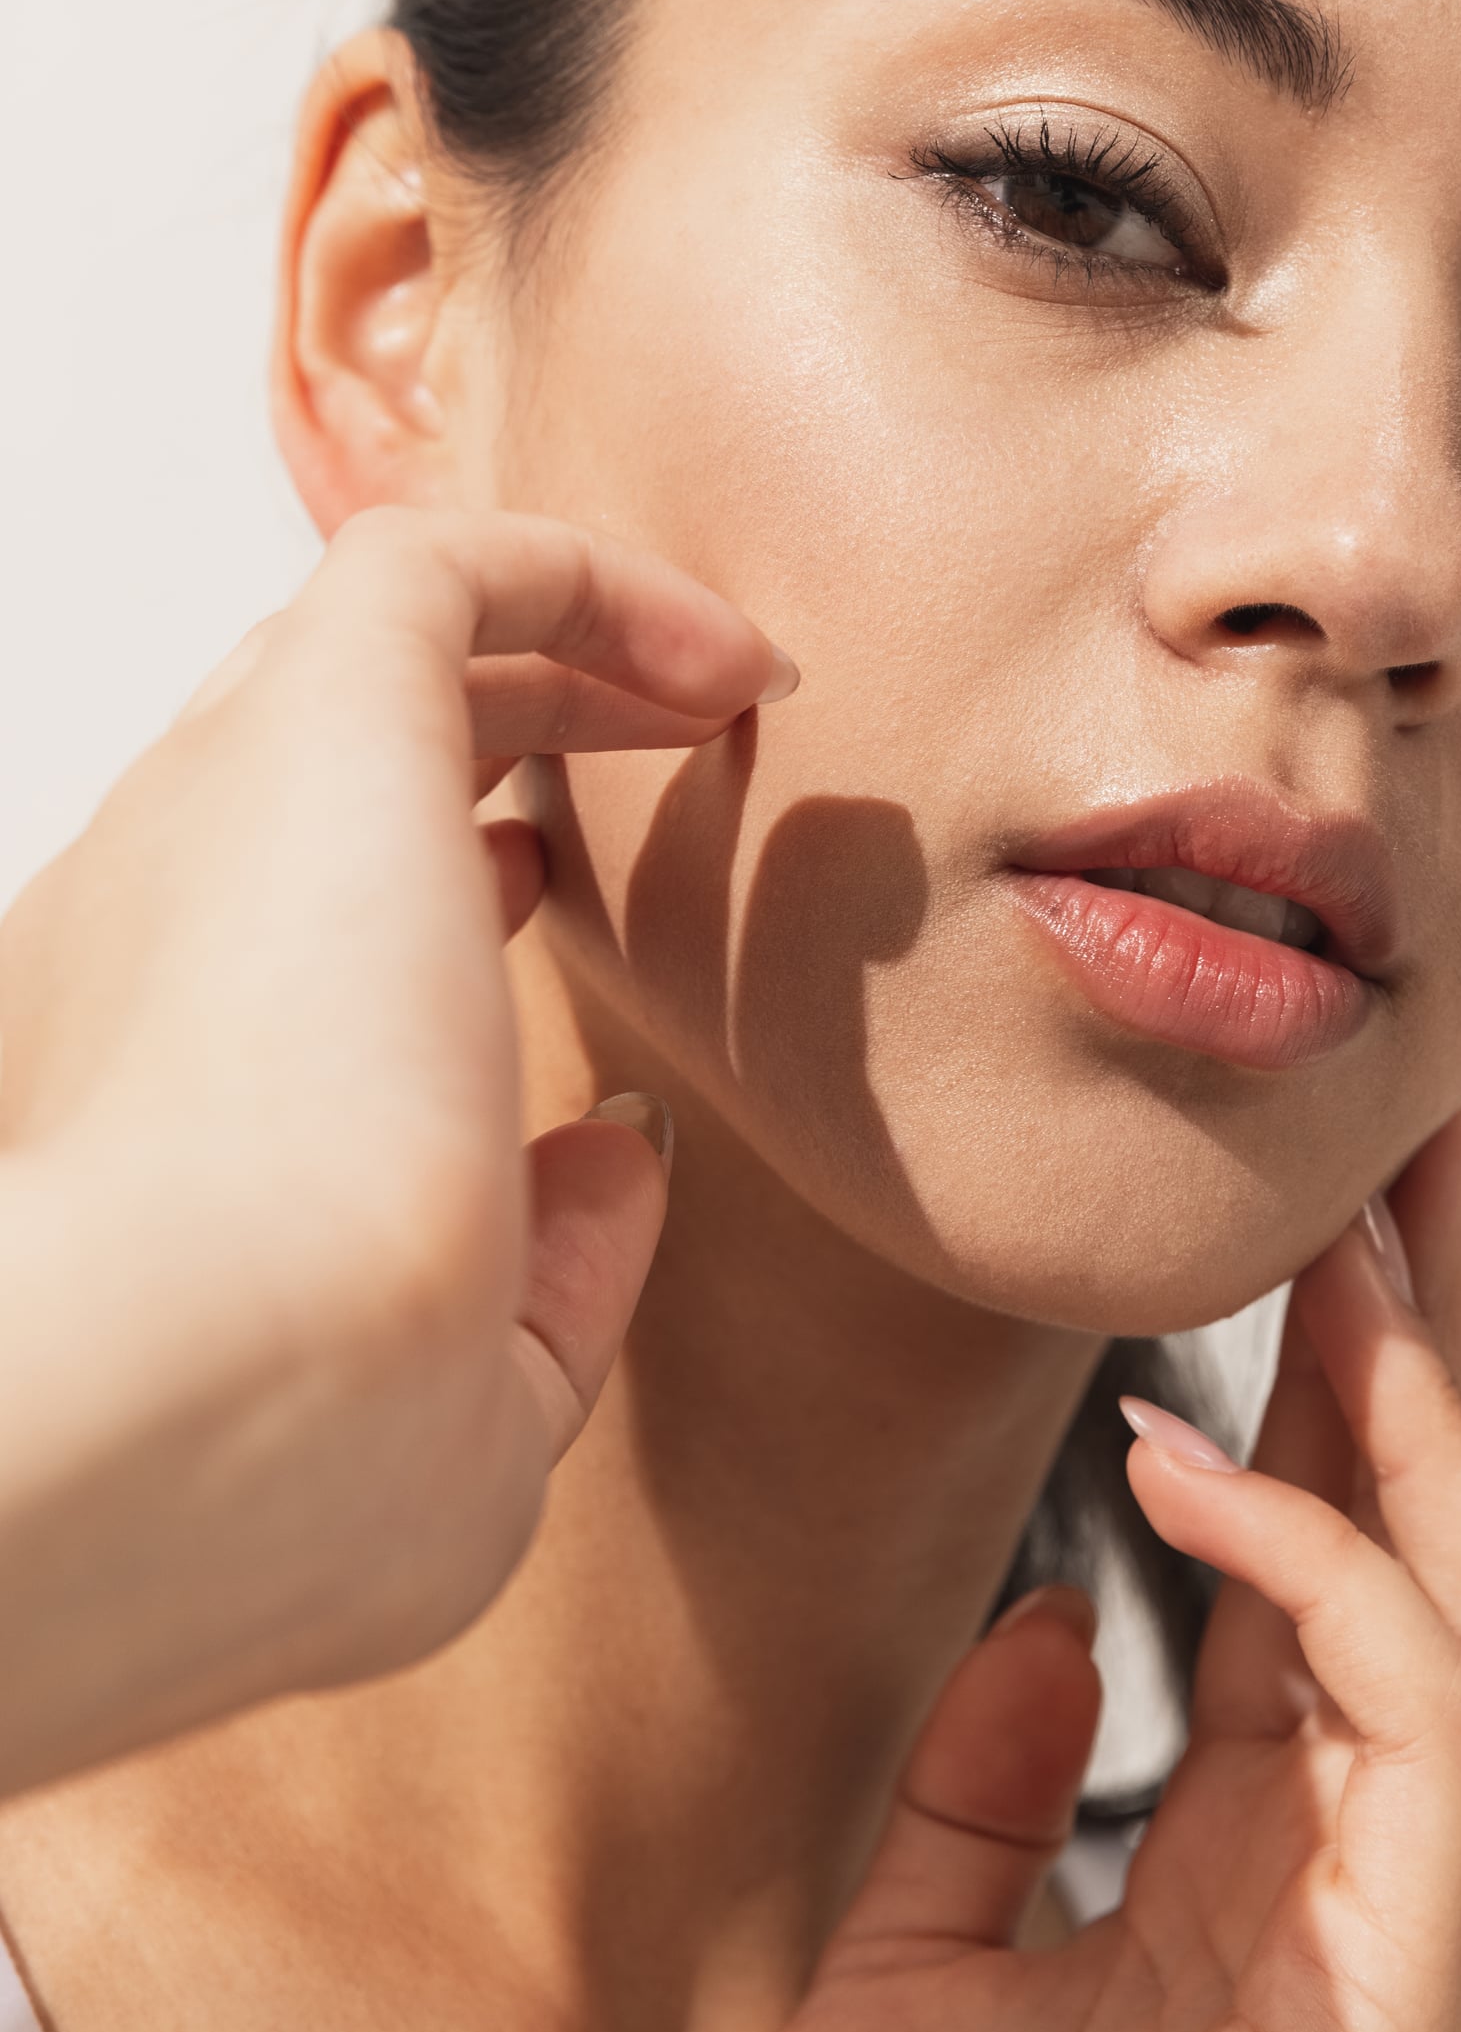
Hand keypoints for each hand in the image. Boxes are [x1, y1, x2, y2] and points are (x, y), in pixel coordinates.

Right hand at [0, 505, 790, 1793]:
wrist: (198, 1403)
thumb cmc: (285, 1467)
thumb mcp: (450, 1404)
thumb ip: (546, 1278)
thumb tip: (627, 1146)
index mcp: (153, 1092)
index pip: (272, 929)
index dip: (415, 901)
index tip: (543, 910)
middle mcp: (159, 926)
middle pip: (310, 760)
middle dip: (479, 733)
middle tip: (659, 747)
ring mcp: (222, 811)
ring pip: (373, 648)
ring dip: (555, 651)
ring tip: (716, 683)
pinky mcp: (317, 719)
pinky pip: (449, 563)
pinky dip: (592, 580)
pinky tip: (735, 660)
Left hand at [708, 1086, 1460, 2031]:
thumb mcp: (916, 1937)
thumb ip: (992, 1774)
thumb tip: (1051, 1609)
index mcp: (1268, 1846)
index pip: (1360, 1563)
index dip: (1355, 1377)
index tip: (1326, 1199)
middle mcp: (1364, 1874)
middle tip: (1433, 1131)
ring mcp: (1403, 1944)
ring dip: (1443, 1424)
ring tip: (1352, 1258)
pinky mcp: (1396, 2017)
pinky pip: (1426, 1734)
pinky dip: (1333, 1572)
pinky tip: (1201, 1462)